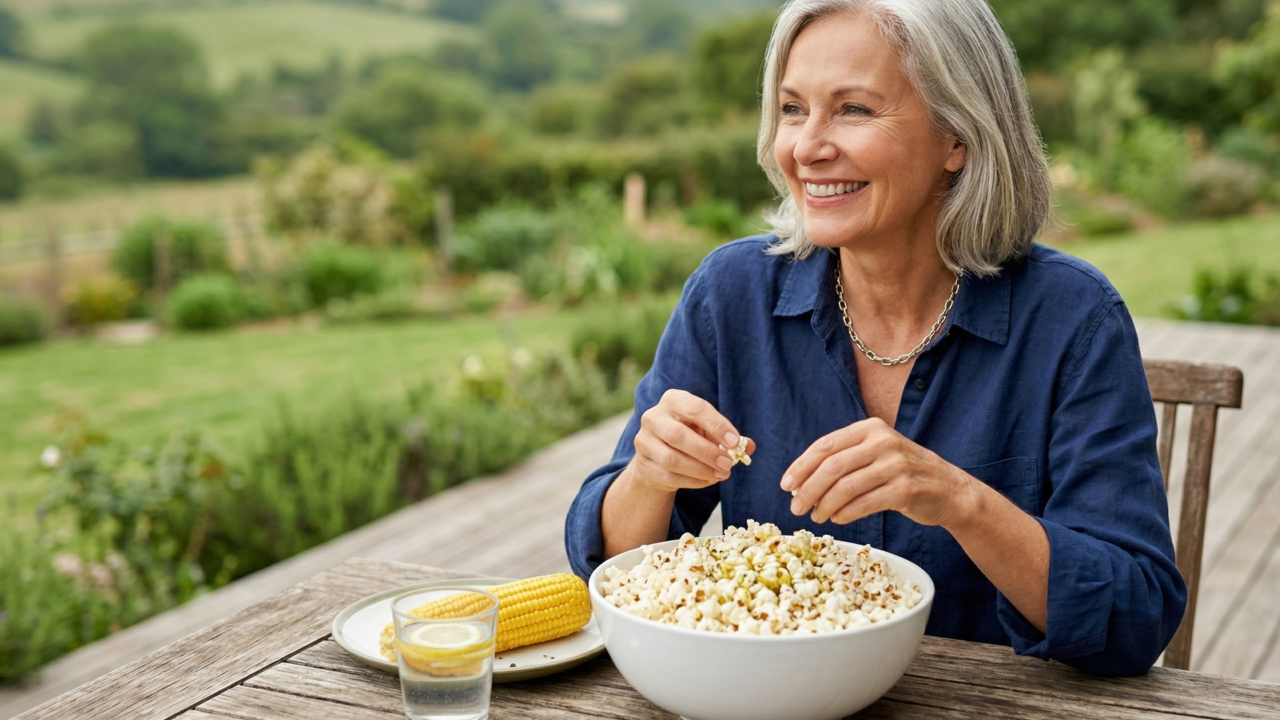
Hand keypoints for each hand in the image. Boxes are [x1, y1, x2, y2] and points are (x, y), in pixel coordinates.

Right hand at [630, 389, 753, 493]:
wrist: (659, 456)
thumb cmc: (690, 435)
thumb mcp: (709, 431)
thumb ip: (729, 437)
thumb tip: (748, 446)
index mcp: (673, 400)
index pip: (695, 409)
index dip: (717, 426)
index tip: (735, 442)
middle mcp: (653, 417)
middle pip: (678, 435)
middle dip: (707, 452)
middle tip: (729, 464)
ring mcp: (644, 442)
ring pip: (671, 459)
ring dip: (701, 470)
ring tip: (722, 474)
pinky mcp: (643, 465)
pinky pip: (668, 476)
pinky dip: (692, 481)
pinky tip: (708, 481)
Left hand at [780, 417, 974, 526]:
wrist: (950, 490)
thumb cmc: (904, 473)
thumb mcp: (876, 454)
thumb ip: (844, 460)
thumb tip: (800, 483)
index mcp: (870, 428)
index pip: (825, 446)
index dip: (801, 466)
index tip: (786, 485)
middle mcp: (883, 442)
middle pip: (832, 467)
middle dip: (808, 490)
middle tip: (796, 507)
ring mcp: (896, 465)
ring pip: (845, 487)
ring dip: (824, 505)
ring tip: (817, 516)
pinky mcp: (905, 489)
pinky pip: (864, 504)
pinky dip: (845, 514)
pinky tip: (837, 519)